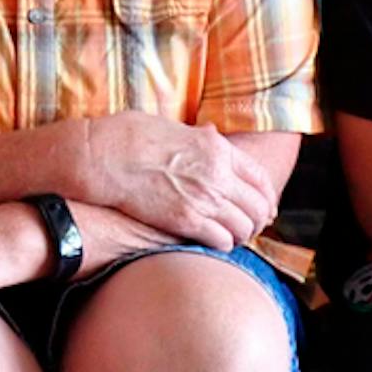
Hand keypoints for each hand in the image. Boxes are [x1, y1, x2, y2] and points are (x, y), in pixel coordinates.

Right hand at [71, 112, 276, 249]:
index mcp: (217, 148)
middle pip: (258, 206)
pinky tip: (214, 243)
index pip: (260, 177)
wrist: (104, 156)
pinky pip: (221, 240)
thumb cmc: (131, 137)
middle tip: (250, 227)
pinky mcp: (185, 220)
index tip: (265, 207)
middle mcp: (217, 173)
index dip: (267, 197)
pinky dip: (223, 244)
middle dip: (258, 220)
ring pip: (243, 227)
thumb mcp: (175, 127)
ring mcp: (203, 198)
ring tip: (232, 237)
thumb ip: (199, 137)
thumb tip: (211, 134)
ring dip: (241, 235)